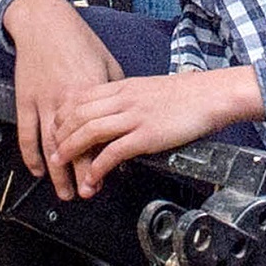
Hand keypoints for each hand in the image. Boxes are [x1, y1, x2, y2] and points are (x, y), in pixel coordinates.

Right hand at [0, 0, 121, 185]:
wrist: (45, 23)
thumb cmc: (79, 41)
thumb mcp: (108, 64)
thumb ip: (115, 93)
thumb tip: (126, 116)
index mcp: (90, 93)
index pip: (97, 136)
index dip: (101, 161)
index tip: (105, 179)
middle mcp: (66, 101)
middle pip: (73, 147)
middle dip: (79, 175)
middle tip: (85, 194)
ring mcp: (43, 101)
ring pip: (49, 146)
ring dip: (56, 173)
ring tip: (64, 191)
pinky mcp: (25, 99)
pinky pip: (27, 133)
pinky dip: (31, 154)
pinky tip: (38, 170)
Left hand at [46, 65, 262, 195]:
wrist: (212, 94)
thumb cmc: (186, 94)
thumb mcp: (148, 90)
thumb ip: (128, 100)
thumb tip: (114, 115)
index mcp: (123, 86)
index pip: (80, 98)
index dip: (63, 116)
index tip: (56, 131)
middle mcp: (124, 99)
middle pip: (78, 114)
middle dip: (60, 136)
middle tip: (53, 154)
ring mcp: (134, 116)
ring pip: (90, 131)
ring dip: (71, 152)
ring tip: (62, 167)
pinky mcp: (146, 135)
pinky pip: (113, 152)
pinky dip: (97, 167)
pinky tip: (92, 178)